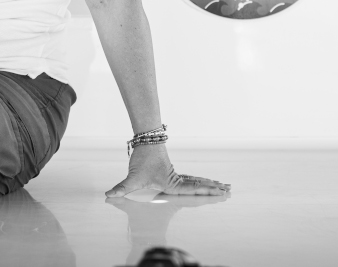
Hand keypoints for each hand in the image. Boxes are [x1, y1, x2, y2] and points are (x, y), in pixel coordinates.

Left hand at [105, 144, 230, 196]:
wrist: (146, 141)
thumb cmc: (142, 159)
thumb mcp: (132, 177)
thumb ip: (121, 188)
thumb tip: (108, 196)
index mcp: (171, 183)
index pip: (193, 190)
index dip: (206, 192)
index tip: (219, 192)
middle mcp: (177, 179)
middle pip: (199, 184)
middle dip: (214, 188)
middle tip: (229, 190)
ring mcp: (176, 175)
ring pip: (197, 180)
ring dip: (209, 184)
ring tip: (224, 186)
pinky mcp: (173, 172)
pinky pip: (191, 178)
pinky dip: (200, 181)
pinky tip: (205, 182)